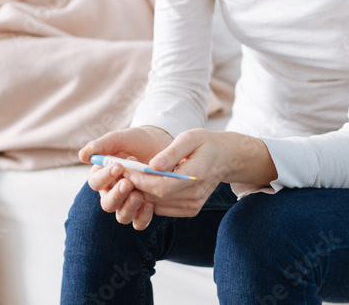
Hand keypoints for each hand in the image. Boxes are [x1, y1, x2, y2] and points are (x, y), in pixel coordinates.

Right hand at [79, 126, 172, 229]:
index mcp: (102, 176)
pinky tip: (149, 205)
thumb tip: (82, 156)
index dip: (105, 177)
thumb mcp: (117, 139)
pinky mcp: (142, 208)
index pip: (95, 183)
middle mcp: (112, 192)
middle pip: (107, 204)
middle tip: (128, 183)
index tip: (118, 166)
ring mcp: (127, 202)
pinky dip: (143, 217)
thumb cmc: (134, 141)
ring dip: (129, 208)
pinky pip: (139, 222)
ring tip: (138, 195)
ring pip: (122, 216)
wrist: (158, 143)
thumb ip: (100, 146)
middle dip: (117, 195)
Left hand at [128, 130, 276, 220]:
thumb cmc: (205, 144)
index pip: (162, 186)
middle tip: (122, 171)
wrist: (225, 158)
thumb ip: (171, 152)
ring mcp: (193, 205)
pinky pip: (163, 208)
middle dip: (136, 185)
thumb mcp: (190, 138)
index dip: (140, 180)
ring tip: (132, 176)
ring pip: (157, 205)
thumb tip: (152, 165)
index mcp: (196, 175)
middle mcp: (195, 195)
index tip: (125, 169)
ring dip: (141, 192)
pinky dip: (150, 199)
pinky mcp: (190, 210)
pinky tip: (145, 184)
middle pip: (156, 197)